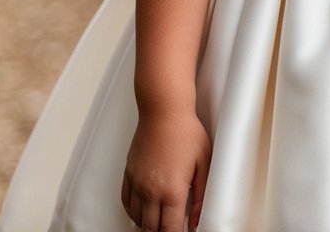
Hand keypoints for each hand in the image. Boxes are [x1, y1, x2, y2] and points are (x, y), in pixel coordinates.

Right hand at [121, 110, 211, 231]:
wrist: (163, 109)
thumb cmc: (186, 131)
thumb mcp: (204, 163)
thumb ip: (201, 196)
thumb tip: (195, 221)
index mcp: (172, 190)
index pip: (169, 230)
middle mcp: (151, 190)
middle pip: (150, 228)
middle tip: (169, 229)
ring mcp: (137, 182)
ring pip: (136, 218)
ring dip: (146, 224)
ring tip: (157, 223)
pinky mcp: (129, 173)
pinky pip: (126, 202)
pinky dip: (133, 212)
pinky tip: (142, 211)